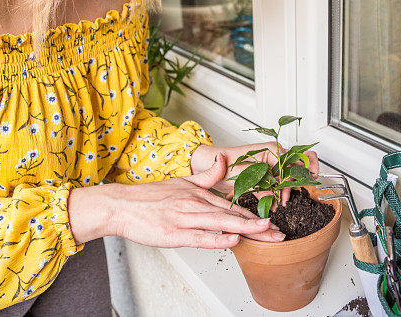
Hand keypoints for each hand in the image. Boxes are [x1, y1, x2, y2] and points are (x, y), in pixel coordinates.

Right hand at [108, 154, 285, 247]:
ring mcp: (185, 218)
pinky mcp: (174, 233)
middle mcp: (195, 205)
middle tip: (279, 232)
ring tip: (267, 232)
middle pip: (233, 215)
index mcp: (199, 194)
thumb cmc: (150, 197)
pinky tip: (233, 239)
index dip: (255, 214)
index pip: (234, 205)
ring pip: (221, 224)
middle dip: (259, 225)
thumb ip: (207, 175)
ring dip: (246, 228)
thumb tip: (223, 160)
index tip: (273, 221)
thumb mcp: (182, 180)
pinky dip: (217, 238)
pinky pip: (200, 237)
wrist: (121, 205)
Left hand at [191, 143, 319, 205]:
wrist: (210, 166)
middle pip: (299, 162)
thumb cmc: (222, 165)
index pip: (290, 165)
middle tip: (306, 187)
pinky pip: (281, 181)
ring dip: (293, 186)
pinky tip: (278, 202)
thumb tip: (274, 201)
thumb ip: (260, 187)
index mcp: (270, 150)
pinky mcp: (268, 173)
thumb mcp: (241, 176)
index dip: (289, 183)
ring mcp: (272, 164)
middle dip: (303, 176)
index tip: (284, 199)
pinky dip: (283, 191)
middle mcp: (274, 155)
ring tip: (284, 201)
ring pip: (292, 172)